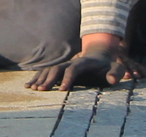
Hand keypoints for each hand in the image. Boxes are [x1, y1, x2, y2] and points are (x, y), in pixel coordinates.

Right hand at [26, 33, 142, 91]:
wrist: (99, 56)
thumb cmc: (108, 66)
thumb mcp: (116, 68)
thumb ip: (116, 73)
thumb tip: (111, 80)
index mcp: (83, 63)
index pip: (73, 69)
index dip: (68, 78)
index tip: (62, 90)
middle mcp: (71, 62)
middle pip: (57, 68)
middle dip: (49, 79)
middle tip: (42, 90)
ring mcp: (64, 65)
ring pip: (49, 70)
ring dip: (41, 78)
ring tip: (33, 89)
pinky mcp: (60, 70)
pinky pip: (46, 72)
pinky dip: (37, 78)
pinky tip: (29, 86)